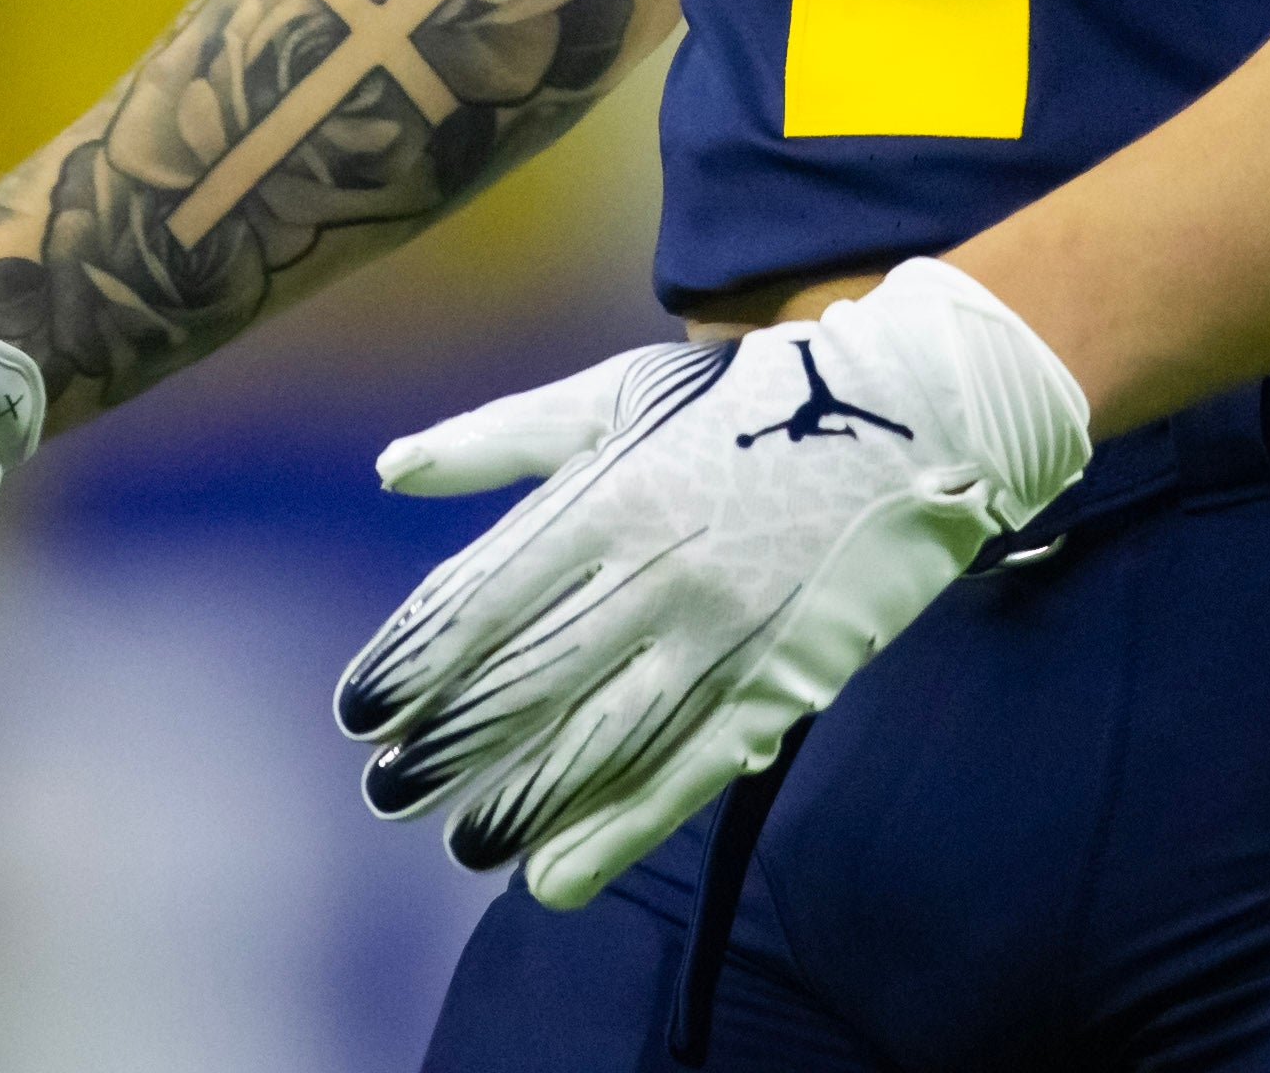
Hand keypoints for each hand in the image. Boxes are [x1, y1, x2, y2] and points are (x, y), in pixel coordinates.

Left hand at [333, 256, 1090, 906]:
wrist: (913, 416)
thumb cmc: (745, 401)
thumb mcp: (617, 393)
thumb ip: (498, 437)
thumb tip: (389, 469)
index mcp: (612, 494)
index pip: (482, 601)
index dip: (412, 666)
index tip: (356, 714)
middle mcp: (661, 572)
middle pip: (528, 683)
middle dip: (448, 748)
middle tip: (384, 793)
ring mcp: (725, 636)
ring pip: (601, 743)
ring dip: (522, 802)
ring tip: (463, 841)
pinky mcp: (781, 684)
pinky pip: (687, 774)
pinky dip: (618, 832)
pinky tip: (555, 875)